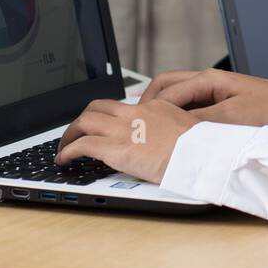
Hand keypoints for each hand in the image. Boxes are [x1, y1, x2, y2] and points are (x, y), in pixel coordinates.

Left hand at [55, 98, 199, 184]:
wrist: (203, 154)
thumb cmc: (202, 148)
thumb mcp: (189, 130)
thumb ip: (173, 130)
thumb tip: (170, 140)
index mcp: (155, 108)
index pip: (123, 106)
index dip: (107, 116)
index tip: (104, 127)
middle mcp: (136, 114)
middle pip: (98, 107)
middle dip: (82, 120)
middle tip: (77, 133)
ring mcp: (124, 130)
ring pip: (84, 122)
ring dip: (70, 135)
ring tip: (64, 148)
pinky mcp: (116, 148)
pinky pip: (83, 145)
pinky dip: (68, 151)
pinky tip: (65, 160)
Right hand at [140, 67, 267, 130]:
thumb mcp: (232, 118)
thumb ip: (200, 121)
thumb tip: (171, 128)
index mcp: (209, 79)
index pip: (166, 90)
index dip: (148, 108)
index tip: (135, 123)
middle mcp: (209, 83)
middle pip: (166, 88)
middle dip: (148, 104)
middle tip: (136, 124)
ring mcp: (214, 94)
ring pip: (177, 99)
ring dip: (163, 112)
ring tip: (150, 130)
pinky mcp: (221, 106)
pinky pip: (191, 110)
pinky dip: (178, 119)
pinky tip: (175, 134)